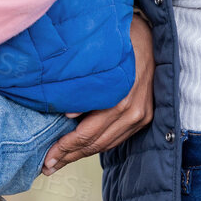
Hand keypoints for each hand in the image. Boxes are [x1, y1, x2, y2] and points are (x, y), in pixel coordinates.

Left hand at [41, 13, 155, 174]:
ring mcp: (141, 115)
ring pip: (107, 144)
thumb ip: (85, 87)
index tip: (46, 158)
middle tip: (48, 166)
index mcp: (120, 100)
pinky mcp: (145, 116)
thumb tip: (66, 115)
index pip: (87, 134)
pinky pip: (118, 138)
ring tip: (60, 162)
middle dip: (69, 156)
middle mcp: (133, 112)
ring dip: (82, 155)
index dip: (65, 148)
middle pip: (96, 144)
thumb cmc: (120, 41)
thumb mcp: (98, 59)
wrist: (153, 34)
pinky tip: (82, 149)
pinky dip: (99, 145)